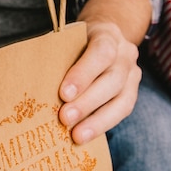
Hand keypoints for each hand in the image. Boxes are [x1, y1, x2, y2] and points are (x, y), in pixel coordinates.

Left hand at [58, 21, 141, 144]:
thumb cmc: (77, 42)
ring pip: (122, 100)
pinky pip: (121, 112)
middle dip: (87, 102)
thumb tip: (37, 86)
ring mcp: (132, 74)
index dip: (83, 74)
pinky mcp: (132, 92)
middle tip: (64, 118)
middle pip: (112, 80)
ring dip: (97, 121)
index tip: (64, 94)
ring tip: (76, 136)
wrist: (104, 40)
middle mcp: (125, 54)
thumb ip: (60, 57)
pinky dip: (102, 125)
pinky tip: (85, 136)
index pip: (101, 52)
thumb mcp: (68, 40)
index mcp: (108, 34)